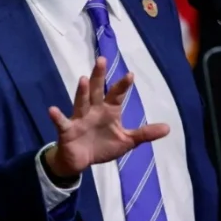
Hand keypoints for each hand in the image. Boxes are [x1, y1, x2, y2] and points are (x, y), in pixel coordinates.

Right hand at [45, 56, 169, 178]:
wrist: (81, 161)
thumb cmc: (103, 146)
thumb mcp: (127, 141)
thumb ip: (145, 134)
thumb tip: (168, 128)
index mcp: (109, 111)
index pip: (116, 95)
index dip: (122, 85)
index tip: (130, 75)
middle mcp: (94, 110)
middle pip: (96, 90)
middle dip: (99, 76)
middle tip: (102, 60)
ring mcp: (79, 118)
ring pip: (81, 102)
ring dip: (81, 91)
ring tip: (83, 79)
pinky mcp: (67, 129)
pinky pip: (62, 122)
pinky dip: (57, 117)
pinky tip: (52, 110)